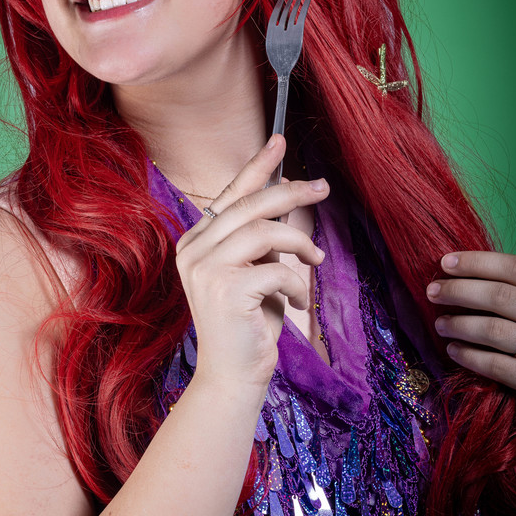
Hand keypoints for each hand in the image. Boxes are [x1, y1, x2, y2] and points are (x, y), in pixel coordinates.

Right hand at [175, 135, 328, 388]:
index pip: (230, 194)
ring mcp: (204, 269)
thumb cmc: (248, 323)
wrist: (232, 375)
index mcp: (195, 242)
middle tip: (323, 188)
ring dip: (299, 242)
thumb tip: (290, 196)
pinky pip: (276, 268)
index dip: (257, 166)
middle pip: (250, 205)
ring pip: (264, 231)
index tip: (279, 140)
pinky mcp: (225, 290)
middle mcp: (192, 250)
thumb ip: (263, 237)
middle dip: (291, 192)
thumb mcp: (256, 270)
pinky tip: (296, 299)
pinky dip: (295, 282)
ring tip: (315, 258)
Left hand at [427, 251, 515, 391]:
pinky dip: (472, 358)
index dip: (478, 263)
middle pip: (500, 297)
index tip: (445, 263)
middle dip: (460, 291)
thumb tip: (472, 274)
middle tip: (432, 292)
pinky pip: (500, 367)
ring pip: (496, 330)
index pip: (515, 268)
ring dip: (461, 325)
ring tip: (440, 324)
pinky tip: (454, 351)